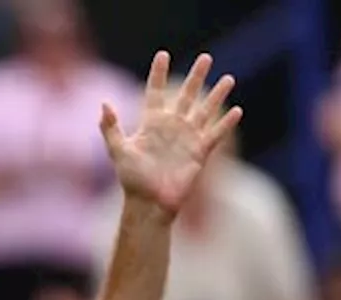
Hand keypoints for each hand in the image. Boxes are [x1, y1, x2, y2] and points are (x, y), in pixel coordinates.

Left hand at [100, 51, 242, 215]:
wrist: (149, 203)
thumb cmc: (132, 180)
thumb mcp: (118, 151)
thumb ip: (110, 128)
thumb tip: (104, 105)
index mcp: (151, 123)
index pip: (156, 92)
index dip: (159, 74)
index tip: (163, 55)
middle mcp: (171, 127)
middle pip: (187, 95)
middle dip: (197, 77)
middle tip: (207, 57)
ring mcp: (187, 138)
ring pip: (205, 111)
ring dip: (217, 95)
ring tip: (229, 78)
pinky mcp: (199, 152)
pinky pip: (215, 134)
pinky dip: (225, 123)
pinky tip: (237, 110)